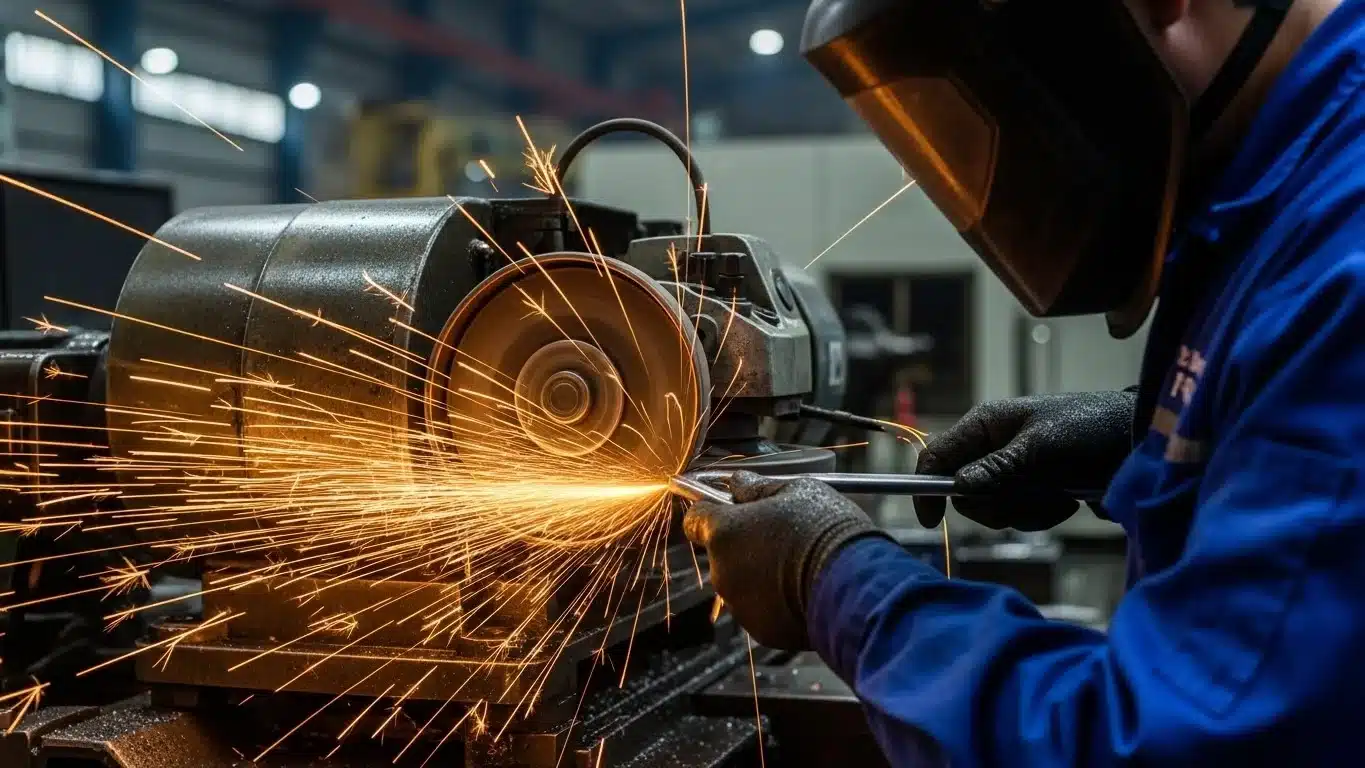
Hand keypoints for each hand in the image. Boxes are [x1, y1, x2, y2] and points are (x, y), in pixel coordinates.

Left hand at [683, 471, 892, 649]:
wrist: (854, 586)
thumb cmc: (825, 532)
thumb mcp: (795, 490)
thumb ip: (757, 487)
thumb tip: (738, 482)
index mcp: (724, 532)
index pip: (694, 520)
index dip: (711, 511)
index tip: (729, 508)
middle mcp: (722, 571)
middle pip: (721, 552)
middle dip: (744, 544)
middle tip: (779, 536)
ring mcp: (740, 605)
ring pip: (741, 583)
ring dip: (760, 574)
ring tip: (799, 565)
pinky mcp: (762, 630)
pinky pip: (761, 610)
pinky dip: (776, 601)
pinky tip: (804, 589)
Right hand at [914, 391, 1135, 530]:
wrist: (1142, 440)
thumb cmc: (1090, 429)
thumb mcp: (1040, 449)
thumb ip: (996, 471)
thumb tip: (956, 489)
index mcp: (986, 424)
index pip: (937, 455)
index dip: (927, 487)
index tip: (933, 520)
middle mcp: (994, 446)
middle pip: (965, 491)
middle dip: (996, 503)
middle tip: (1026, 496)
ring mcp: (1015, 469)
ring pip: (995, 507)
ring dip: (1026, 509)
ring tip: (1057, 493)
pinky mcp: (1038, 487)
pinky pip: (1023, 513)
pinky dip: (1045, 512)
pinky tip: (1069, 497)